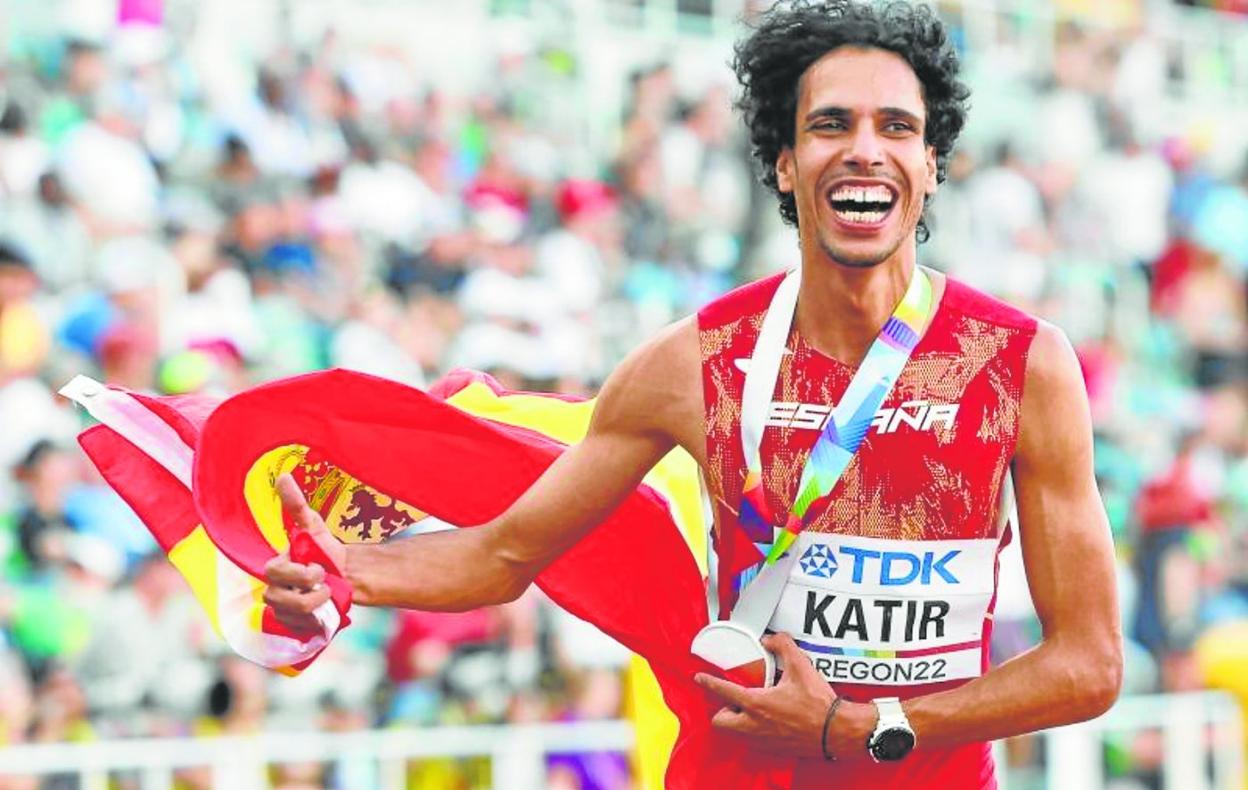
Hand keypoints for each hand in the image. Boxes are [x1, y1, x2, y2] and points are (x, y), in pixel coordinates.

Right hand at [262, 473, 347, 635]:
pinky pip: (300, 631)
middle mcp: (274, 591)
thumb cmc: (325, 550)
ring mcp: (283, 611)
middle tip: (326, 585)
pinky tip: (325, 614)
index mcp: (274, 568)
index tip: (319, 570)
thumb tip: (283, 476)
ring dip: (316, 608)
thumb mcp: (313, 525)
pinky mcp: (294, 627)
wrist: (346, 575)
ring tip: (328, 597)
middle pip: (283, 601)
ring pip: (293, 617)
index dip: (299, 575)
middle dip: (310, 594)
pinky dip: (316, 623)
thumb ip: (296, 504)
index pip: (275, 575)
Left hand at [694, 632, 868, 759]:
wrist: (837, 732)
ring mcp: (763, 740)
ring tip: (747, 710)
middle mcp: (754, 725)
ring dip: (736, 722)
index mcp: (756, 704)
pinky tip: (765, 721)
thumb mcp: (801, 666)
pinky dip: (753, 732)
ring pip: (736, 734)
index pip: (722, 692)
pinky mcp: (774, 750)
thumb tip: (770, 639)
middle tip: (730, 701)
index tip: (699, 677)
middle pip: (720, 722)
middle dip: (721, 711)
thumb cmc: (818, 702)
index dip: (708, 682)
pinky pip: (753, 742)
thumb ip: (783, 646)